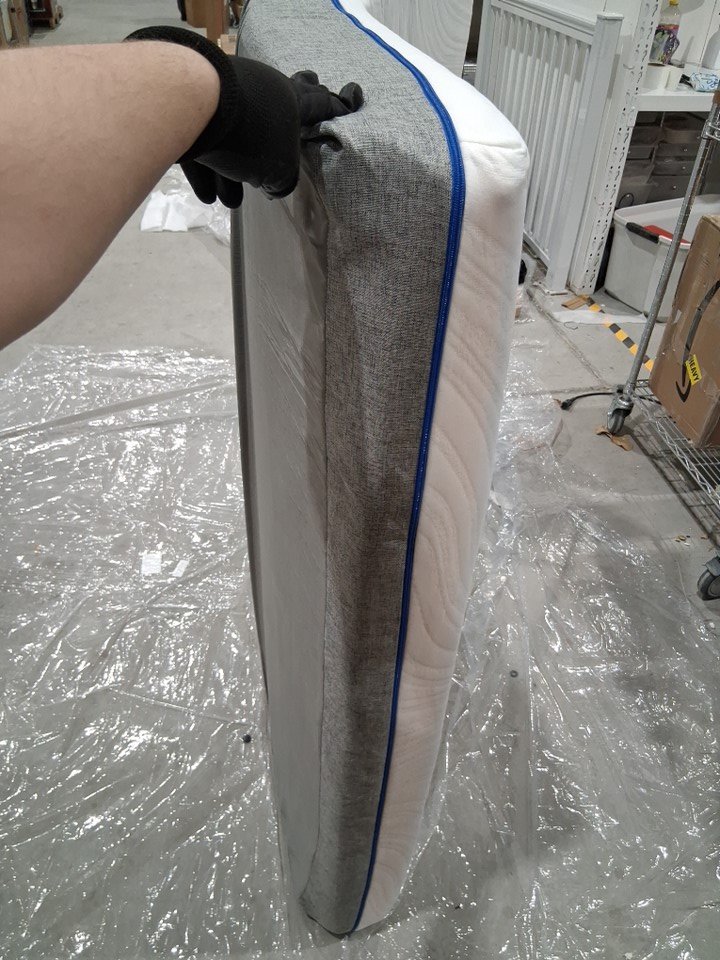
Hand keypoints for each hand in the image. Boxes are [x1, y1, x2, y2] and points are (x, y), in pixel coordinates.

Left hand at [126, 27, 362, 208]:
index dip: (332, 107)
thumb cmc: (250, 136)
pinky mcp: (192, 110)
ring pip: (233, 139)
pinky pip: (205, 145)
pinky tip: (208, 196)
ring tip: (229, 200)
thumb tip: (277, 184)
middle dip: (277, 133)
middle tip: (287, 129)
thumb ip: (285, 179)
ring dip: (232, 172)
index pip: (317, 104)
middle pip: (273, 114)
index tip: (346, 101)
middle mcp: (257, 92)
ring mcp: (223, 97)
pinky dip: (208, 170)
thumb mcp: (280, 169)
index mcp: (288, 100)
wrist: (192, 105)